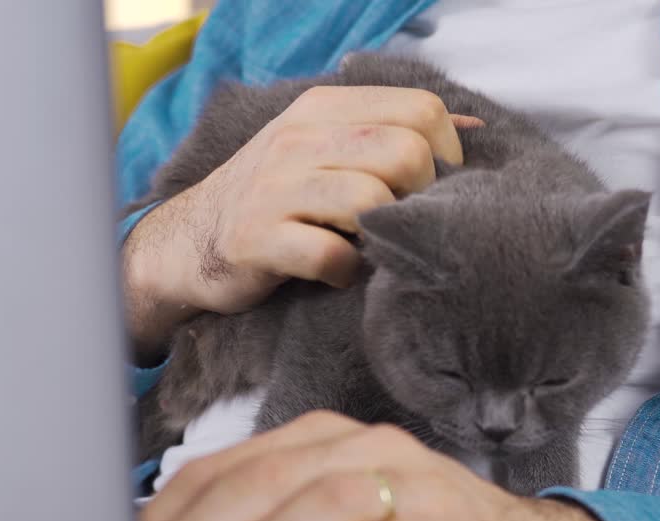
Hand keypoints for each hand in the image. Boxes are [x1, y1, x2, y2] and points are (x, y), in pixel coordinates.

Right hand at [122, 86, 482, 358]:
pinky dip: (347, 273)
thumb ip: (390, 132)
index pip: (422, 110)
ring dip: (382, 235)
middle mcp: (298, 137)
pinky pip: (333, 255)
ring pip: (372, 201)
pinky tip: (337, 273)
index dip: (446, 156)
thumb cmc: (275, 198)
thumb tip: (471, 129)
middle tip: (398, 223)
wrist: (187, 244)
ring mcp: (274, 187)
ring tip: (365, 246)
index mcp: (322, 108)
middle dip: (418, 198)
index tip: (429, 189)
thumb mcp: (324, 147)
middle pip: (407, 154)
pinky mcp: (258, 239)